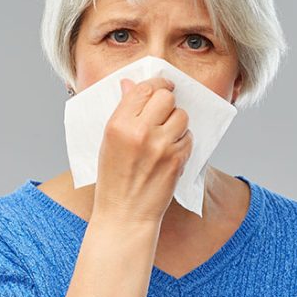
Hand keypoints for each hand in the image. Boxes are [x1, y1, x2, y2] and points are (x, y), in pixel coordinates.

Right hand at [92, 76, 192, 224]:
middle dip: (168, 100)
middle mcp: (140, 132)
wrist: (125, 213)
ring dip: (177, 121)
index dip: (156, 83)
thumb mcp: (108, 141)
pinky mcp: (177, 160)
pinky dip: (182, 141)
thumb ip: (123, 111)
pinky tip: (169, 151)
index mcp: (118, 125)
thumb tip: (130, 83)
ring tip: (165, 134)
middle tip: (165, 109)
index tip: (162, 86)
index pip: (143, 89)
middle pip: (166, 97)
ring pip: (181, 116)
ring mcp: (161, 146)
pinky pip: (189, 136)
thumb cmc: (113, 178)